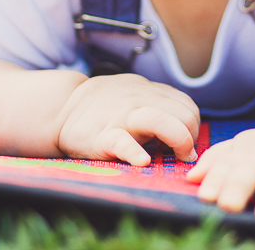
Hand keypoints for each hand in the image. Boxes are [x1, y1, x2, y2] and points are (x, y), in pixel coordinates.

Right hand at [54, 73, 199, 165]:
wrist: (63, 106)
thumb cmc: (106, 105)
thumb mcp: (135, 93)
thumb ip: (159, 104)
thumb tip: (186, 124)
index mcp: (150, 92)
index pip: (188, 107)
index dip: (192, 127)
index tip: (183, 143)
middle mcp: (141, 101)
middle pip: (184, 114)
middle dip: (191, 137)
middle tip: (181, 154)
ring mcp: (122, 117)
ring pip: (160, 121)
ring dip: (179, 140)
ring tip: (177, 156)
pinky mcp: (103, 136)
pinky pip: (122, 142)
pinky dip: (134, 152)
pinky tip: (142, 161)